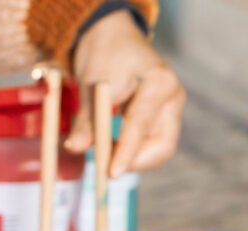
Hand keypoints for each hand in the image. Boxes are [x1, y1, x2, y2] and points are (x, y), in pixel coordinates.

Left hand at [66, 12, 184, 176]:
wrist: (113, 40)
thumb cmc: (105, 55)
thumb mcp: (92, 85)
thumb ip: (86, 119)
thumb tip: (75, 148)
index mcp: (160, 82)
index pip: (142, 125)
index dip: (126, 152)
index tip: (111, 173)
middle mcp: (172, 97)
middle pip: (163, 146)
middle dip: (135, 161)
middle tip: (105, 167)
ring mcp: (170, 110)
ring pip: (158, 151)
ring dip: (131, 158)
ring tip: (104, 150)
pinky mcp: (162, 120)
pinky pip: (150, 146)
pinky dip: (130, 152)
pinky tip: (111, 146)